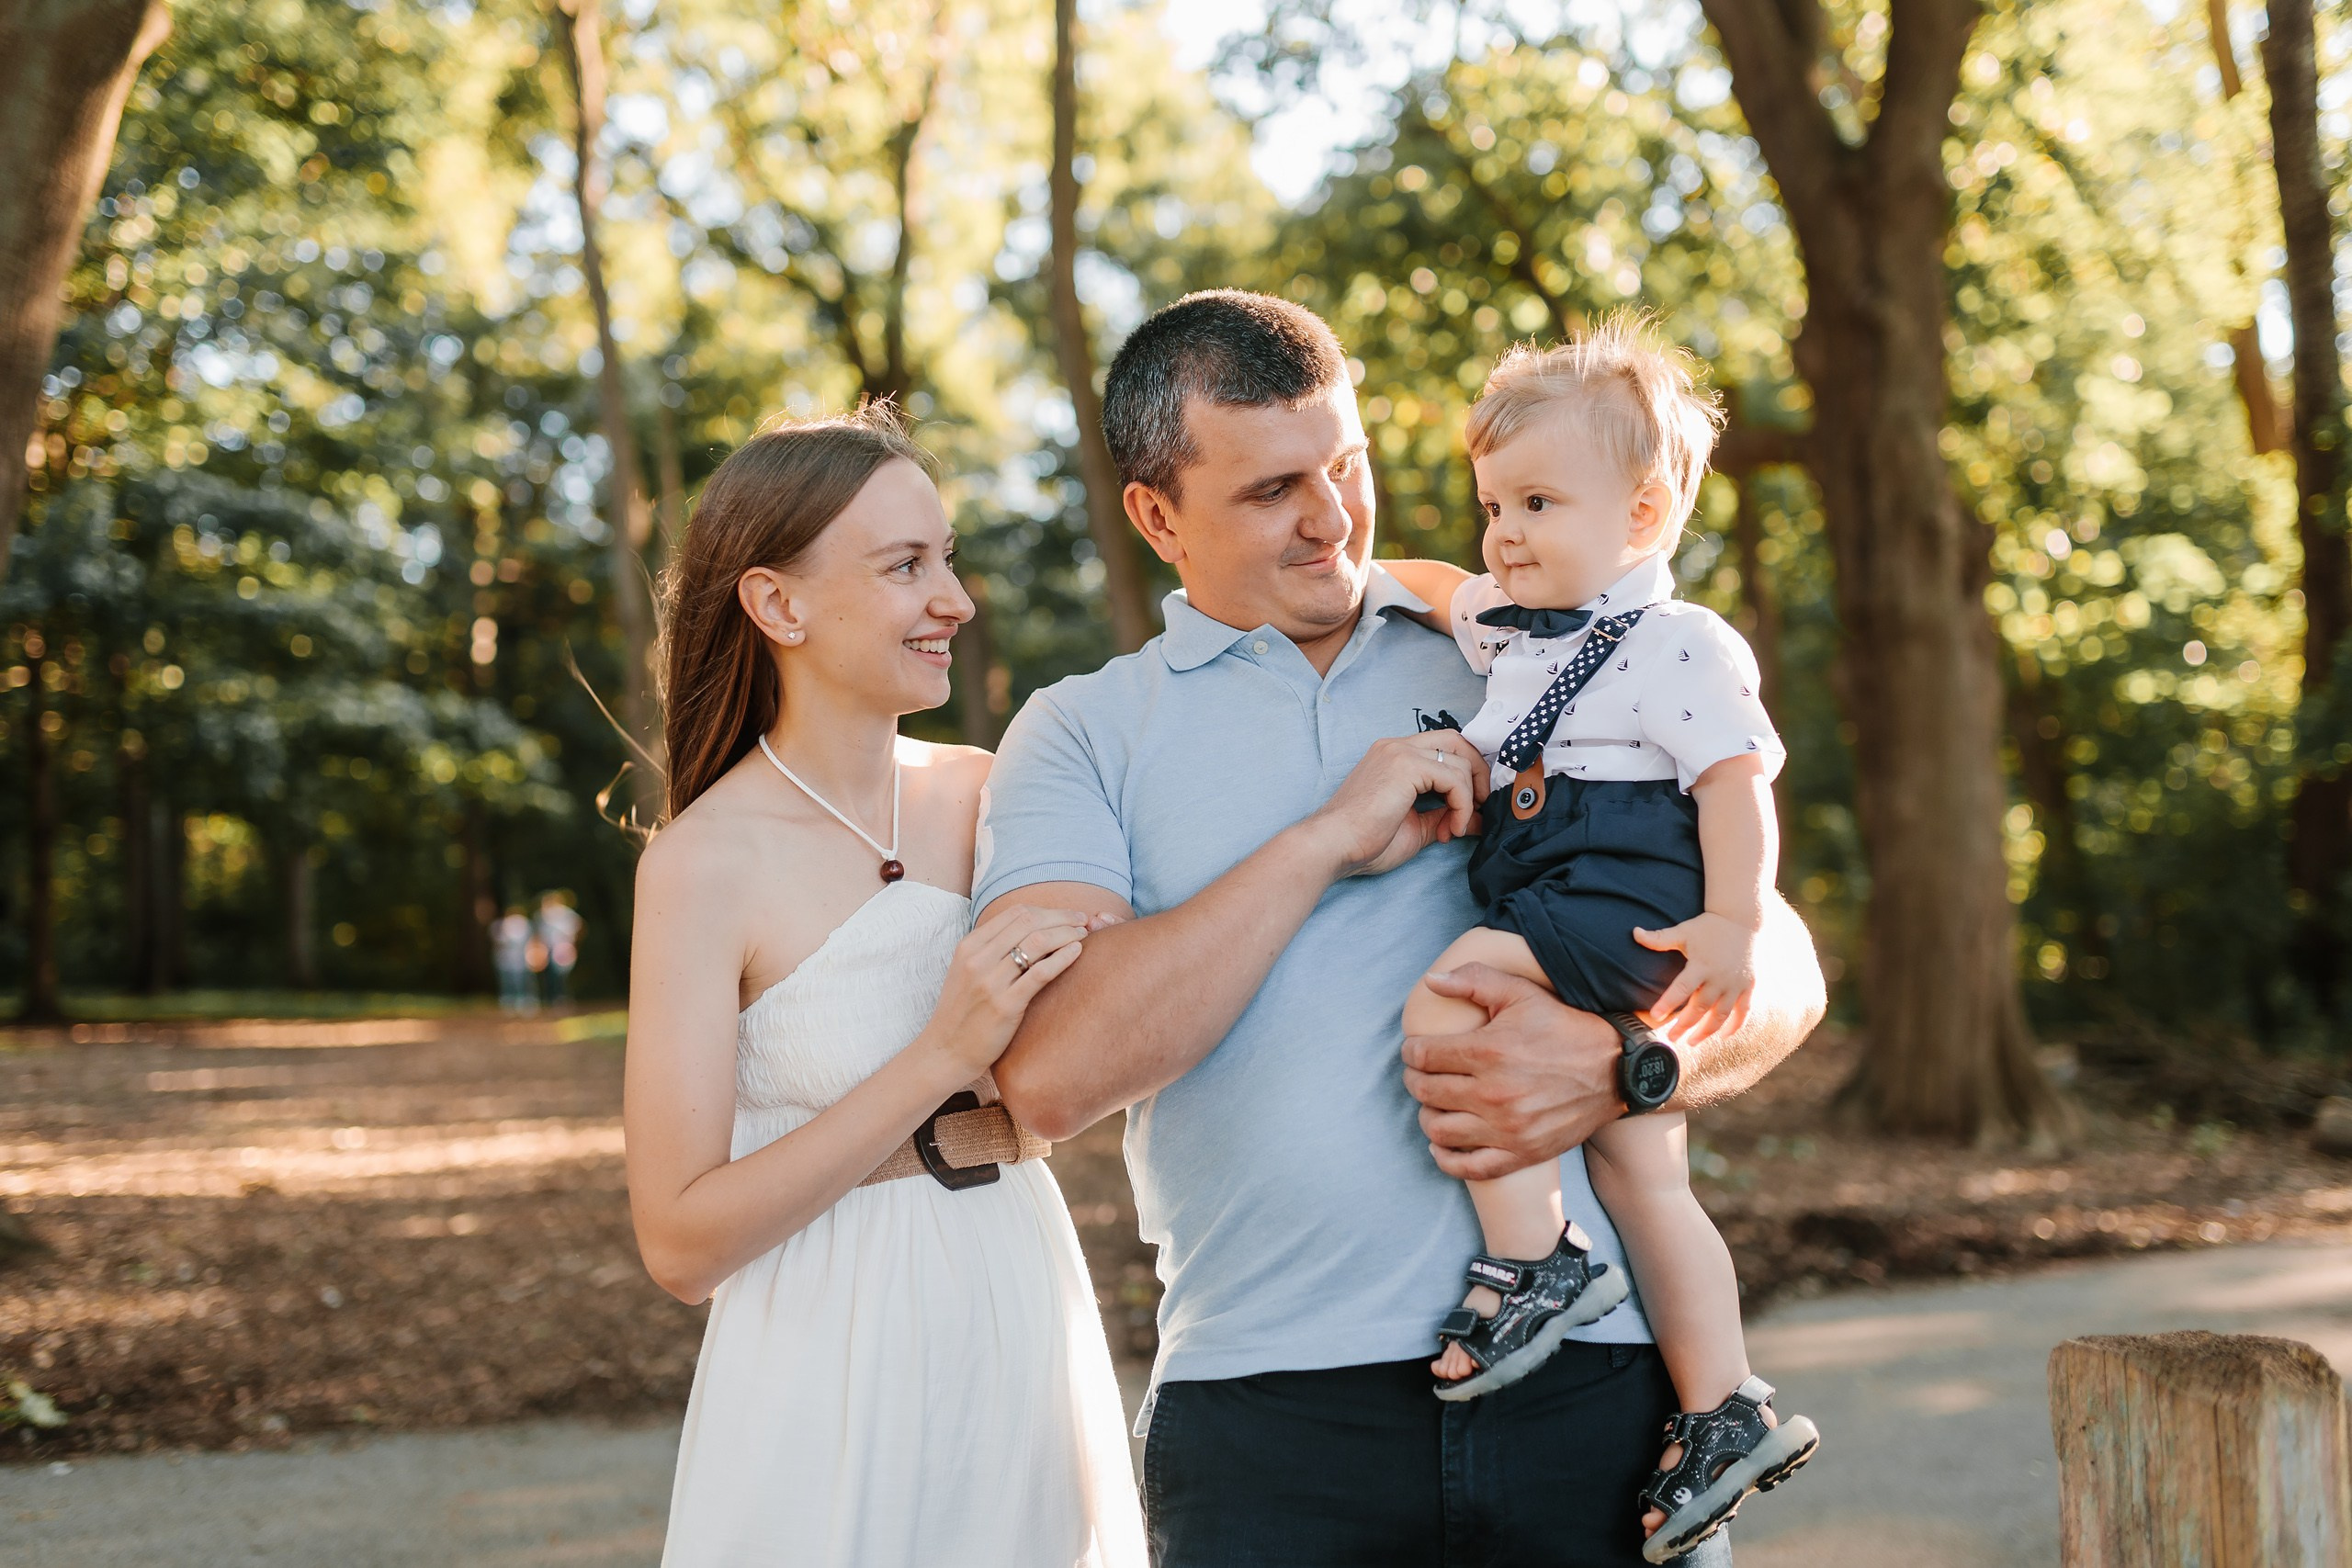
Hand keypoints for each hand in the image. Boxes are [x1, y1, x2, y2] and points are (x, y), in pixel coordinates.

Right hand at [921, 903, 1093, 1078]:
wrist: (945, 1051)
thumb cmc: (963, 1012)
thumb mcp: (967, 971)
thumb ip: (992, 949)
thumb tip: (1031, 931)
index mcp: (969, 945)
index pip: (1016, 913)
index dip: (1048, 910)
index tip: (1069, 915)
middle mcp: (978, 958)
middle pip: (1029, 922)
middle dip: (1062, 917)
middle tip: (1084, 921)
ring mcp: (990, 982)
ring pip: (1037, 942)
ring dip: (1066, 934)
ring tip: (1084, 936)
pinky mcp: (1006, 1005)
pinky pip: (1041, 973)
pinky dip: (1063, 957)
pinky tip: (1077, 952)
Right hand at [1302, 731, 1486, 877]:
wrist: (1334, 846)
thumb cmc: (1364, 841)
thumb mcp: (1416, 827)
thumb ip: (1444, 816)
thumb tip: (1476, 819)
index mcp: (1394, 756)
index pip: (1443, 747)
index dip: (1465, 772)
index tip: (1469, 806)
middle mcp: (1397, 746)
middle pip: (1457, 741)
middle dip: (1477, 773)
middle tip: (1478, 807)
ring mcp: (1400, 752)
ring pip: (1459, 762)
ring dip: (1466, 800)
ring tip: (1452, 830)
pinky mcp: (1405, 766)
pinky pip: (1453, 779)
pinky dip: (1460, 804)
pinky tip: (1449, 829)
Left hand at [1400, 964, 1621, 1180]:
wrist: (1615, 1070)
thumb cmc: (1564, 1027)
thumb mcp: (1522, 993)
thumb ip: (1473, 980)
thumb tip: (1431, 980)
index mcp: (1489, 1051)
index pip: (1423, 1057)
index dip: (1411, 1052)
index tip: (1415, 1050)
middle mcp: (1494, 1093)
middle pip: (1426, 1092)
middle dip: (1415, 1080)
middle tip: (1421, 1074)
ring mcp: (1507, 1129)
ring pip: (1439, 1129)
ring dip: (1427, 1115)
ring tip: (1434, 1103)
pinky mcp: (1521, 1154)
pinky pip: (1468, 1167)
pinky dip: (1446, 1157)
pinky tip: (1444, 1141)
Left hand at [1633, 912, 1758, 1044]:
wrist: (1742, 919)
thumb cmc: (1708, 926)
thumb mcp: (1683, 931)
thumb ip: (1659, 938)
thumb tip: (1634, 933)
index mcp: (1701, 965)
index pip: (1681, 989)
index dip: (1667, 1004)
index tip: (1654, 1017)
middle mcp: (1719, 978)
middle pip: (1700, 1008)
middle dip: (1684, 1026)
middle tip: (1672, 1038)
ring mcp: (1736, 984)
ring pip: (1721, 1015)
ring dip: (1707, 1031)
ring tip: (1693, 1042)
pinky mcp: (1749, 986)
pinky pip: (1744, 1011)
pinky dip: (1735, 1026)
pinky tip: (1723, 1036)